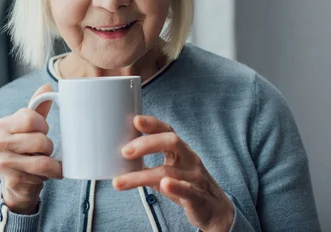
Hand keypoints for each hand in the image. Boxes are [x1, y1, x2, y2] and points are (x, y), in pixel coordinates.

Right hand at [0, 84, 62, 213]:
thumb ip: (37, 108)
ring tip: (47, 161)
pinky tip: (50, 172)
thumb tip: (47, 87)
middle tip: (44, 150)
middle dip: (48, 145)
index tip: (42, 131)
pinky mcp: (13, 179)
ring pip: (42, 158)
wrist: (16, 184)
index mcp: (1, 125)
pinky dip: (53, 172)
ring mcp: (3, 163)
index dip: (42, 126)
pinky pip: (43, 173)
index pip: (30, 118)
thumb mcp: (28, 128)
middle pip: (39, 139)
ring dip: (51, 160)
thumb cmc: (24, 150)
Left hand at [113, 115, 233, 231]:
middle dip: (147, 143)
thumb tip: (115, 157)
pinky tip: (164, 185)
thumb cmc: (185, 185)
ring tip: (121, 181)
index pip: (166, 130)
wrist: (215, 210)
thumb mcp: (167, 170)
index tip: (135, 120)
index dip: (152, 124)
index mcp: (180, 150)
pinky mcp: (199, 198)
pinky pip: (188, 191)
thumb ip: (146, 163)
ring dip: (141, 176)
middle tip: (124, 151)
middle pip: (172, 142)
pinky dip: (176, 187)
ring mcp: (195, 178)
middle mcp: (189, 159)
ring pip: (169, 171)